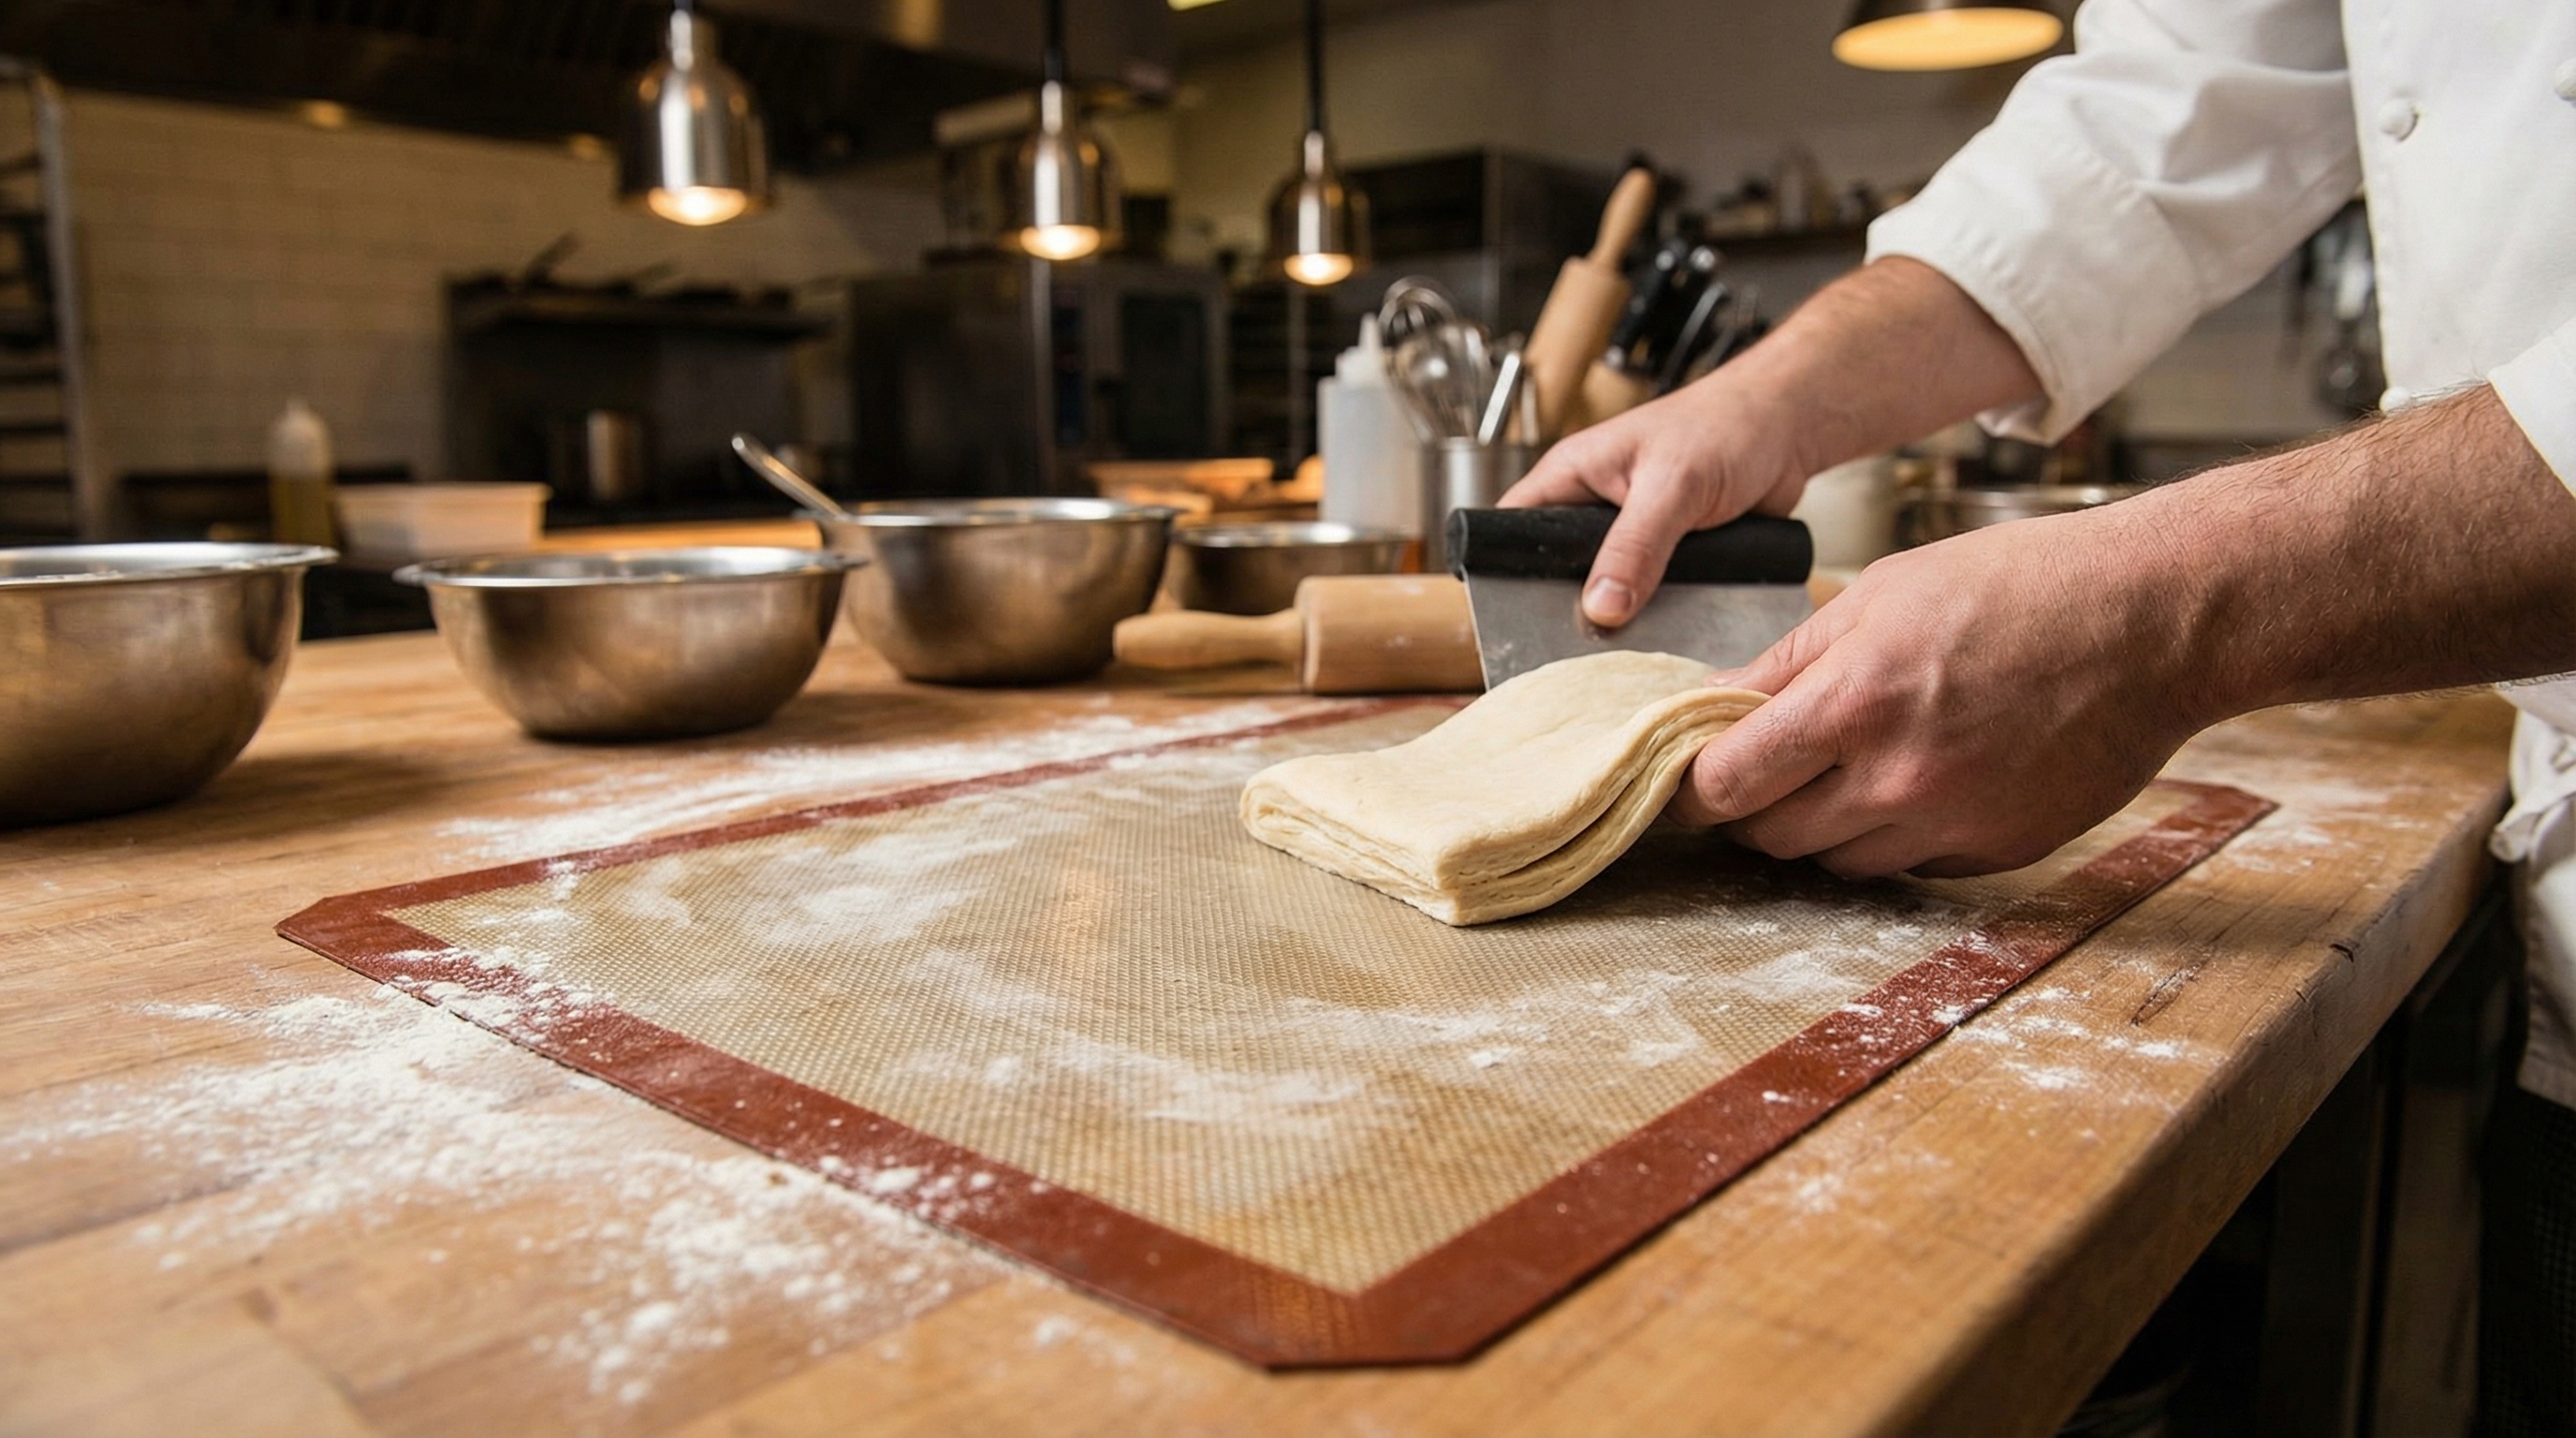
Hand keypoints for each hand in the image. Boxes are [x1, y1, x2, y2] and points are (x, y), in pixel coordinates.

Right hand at [1499, 382, 1807, 626]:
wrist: (1790, 429)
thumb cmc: (1726, 425)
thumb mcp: (1673, 486)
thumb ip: (1635, 547)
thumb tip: (1600, 609)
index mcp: (1572, 475)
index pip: (1511, 529)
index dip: (1502, 571)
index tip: (1511, 619)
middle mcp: (1593, 508)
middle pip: (1557, 573)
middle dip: (1567, 608)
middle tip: (1578, 647)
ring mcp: (1631, 536)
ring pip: (1606, 591)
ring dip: (1619, 617)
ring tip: (1622, 650)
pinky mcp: (1666, 558)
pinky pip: (1648, 597)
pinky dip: (1657, 615)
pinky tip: (1663, 636)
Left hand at [1671, 504, 2212, 877]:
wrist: (2153, 619)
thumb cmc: (2021, 586)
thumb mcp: (1881, 593)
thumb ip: (1788, 661)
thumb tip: (1713, 702)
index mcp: (1855, 701)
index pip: (1726, 784)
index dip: (1691, 791)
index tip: (1685, 783)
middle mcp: (1897, 777)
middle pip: (1771, 837)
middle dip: (1751, 812)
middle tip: (1758, 776)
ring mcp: (1952, 822)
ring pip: (1836, 863)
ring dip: (1820, 828)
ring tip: (1843, 771)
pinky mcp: (1998, 849)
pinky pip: (1909, 865)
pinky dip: (1893, 835)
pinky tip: (1917, 782)